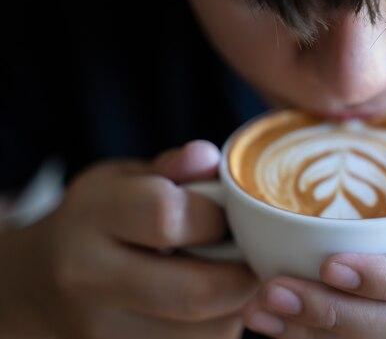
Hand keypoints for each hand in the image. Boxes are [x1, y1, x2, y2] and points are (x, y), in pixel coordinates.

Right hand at [0, 140, 257, 338]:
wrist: (40, 285)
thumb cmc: (97, 220)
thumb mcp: (124, 179)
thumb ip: (171, 168)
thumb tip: (208, 157)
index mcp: (89, 220)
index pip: (169, 217)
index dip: (217, 216)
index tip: (229, 215)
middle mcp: (89, 283)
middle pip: (196, 293)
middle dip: (242, 274)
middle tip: (251, 254)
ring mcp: (105, 335)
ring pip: (207, 331)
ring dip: (235, 304)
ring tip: (221, 276)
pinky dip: (219, 324)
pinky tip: (206, 303)